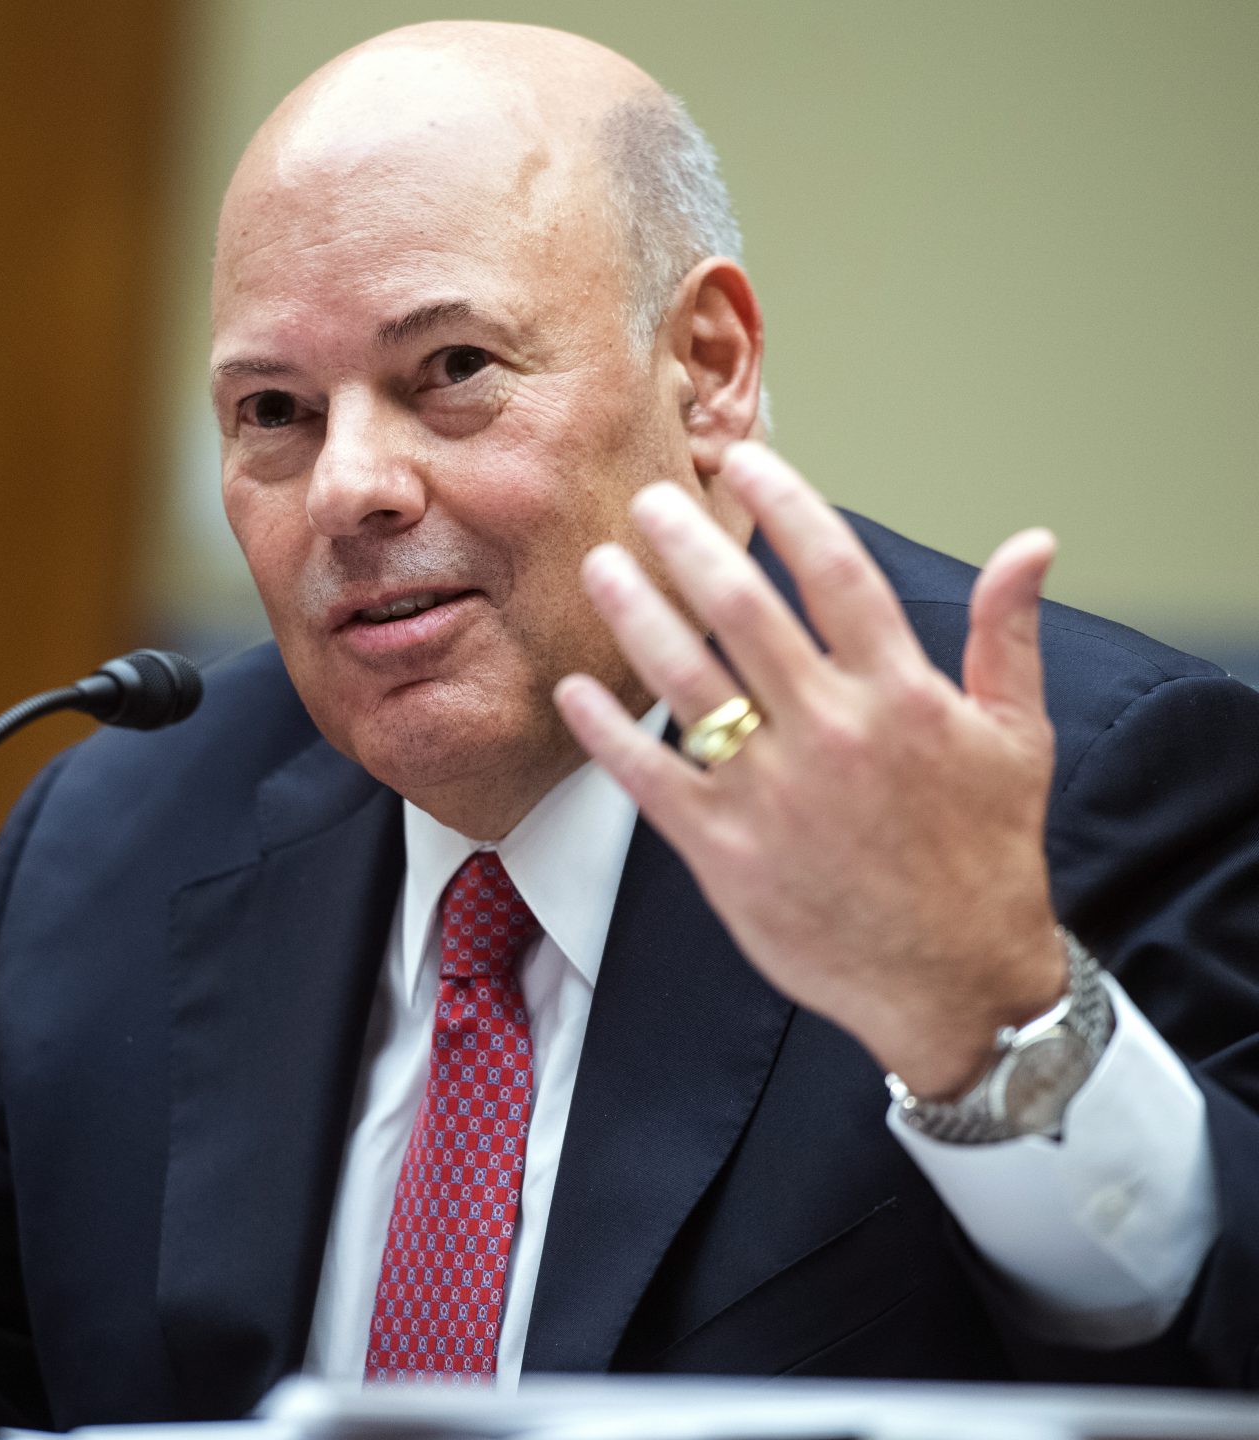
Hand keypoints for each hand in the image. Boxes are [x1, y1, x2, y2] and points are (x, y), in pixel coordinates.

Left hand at [554, 443, 1065, 1097]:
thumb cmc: (984, 858)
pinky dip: (605, 729)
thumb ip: (1006, 635)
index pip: (835, 571)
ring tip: (601, 564)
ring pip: (684, 680)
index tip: (744, 460)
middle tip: (649, 498)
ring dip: (635, 613)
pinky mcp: (723, 851)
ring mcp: (772, 793)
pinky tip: (574, 688)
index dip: (785, 504)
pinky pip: (648, 775)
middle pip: (742, 611)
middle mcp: (833, 733)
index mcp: (903, 696)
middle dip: (689, 543)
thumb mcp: (1016, 740)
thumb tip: (1030, 543)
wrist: (955, 984)